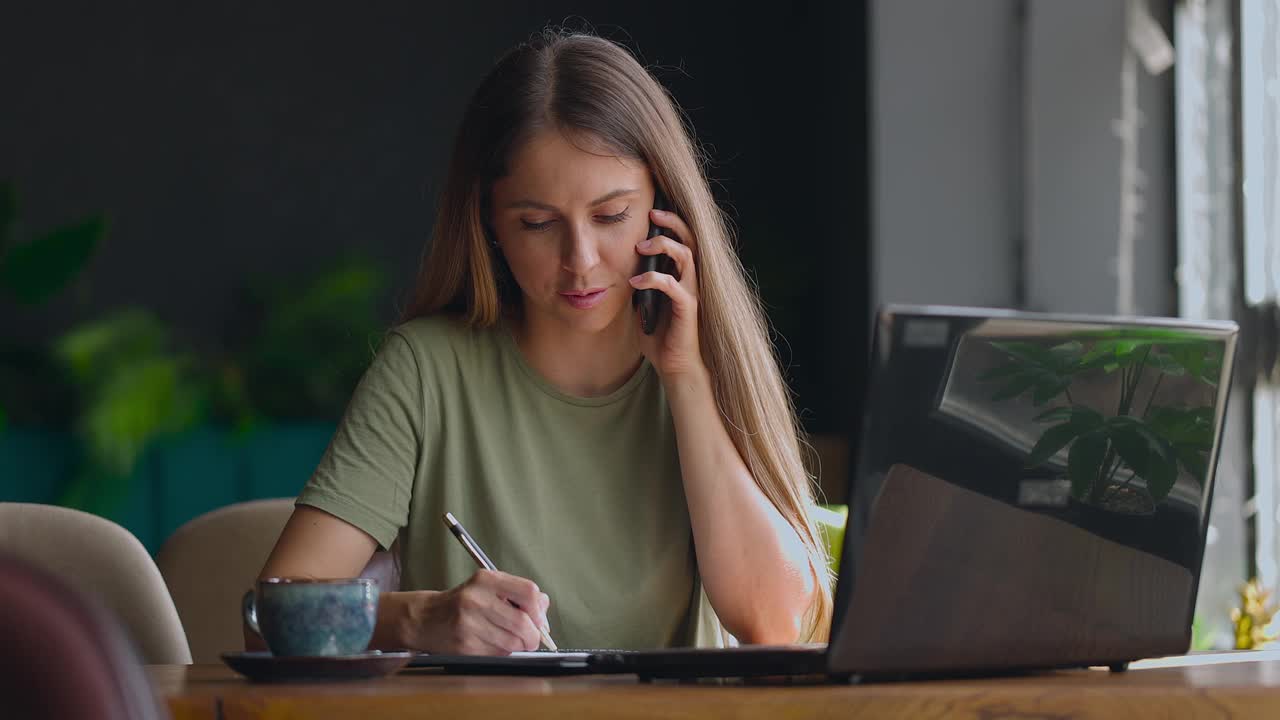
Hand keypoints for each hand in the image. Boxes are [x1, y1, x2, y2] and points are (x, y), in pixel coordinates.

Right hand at [410, 570, 550, 654]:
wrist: (426, 618)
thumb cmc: (462, 603)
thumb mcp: (487, 587)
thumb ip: (517, 592)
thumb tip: (544, 605)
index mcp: (486, 579)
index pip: (528, 592)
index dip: (539, 610)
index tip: (540, 620)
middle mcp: (476, 599)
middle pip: (522, 622)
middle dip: (532, 636)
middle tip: (531, 639)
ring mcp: (469, 623)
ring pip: (512, 642)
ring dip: (518, 646)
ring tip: (509, 640)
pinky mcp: (465, 646)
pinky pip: (498, 654)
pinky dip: (502, 653)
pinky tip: (493, 645)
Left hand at [631, 207, 705, 378]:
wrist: (674, 365)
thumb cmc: (660, 335)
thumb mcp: (643, 303)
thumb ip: (638, 284)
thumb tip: (621, 267)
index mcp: (681, 275)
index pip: (681, 239)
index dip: (670, 223)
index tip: (650, 211)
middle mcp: (690, 279)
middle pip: (690, 239)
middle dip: (672, 223)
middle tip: (652, 215)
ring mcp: (691, 292)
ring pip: (687, 256)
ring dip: (664, 246)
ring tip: (641, 247)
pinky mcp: (688, 308)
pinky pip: (673, 286)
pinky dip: (654, 279)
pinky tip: (635, 282)